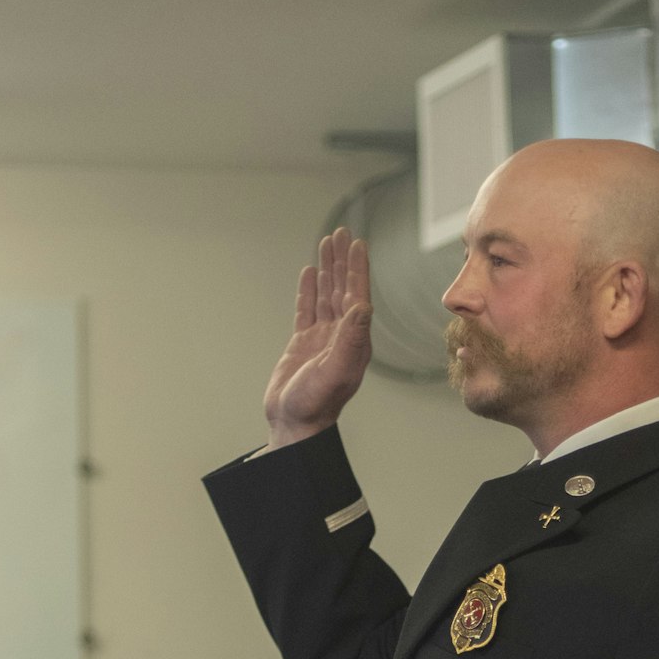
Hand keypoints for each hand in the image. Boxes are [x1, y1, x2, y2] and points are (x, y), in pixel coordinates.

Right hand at [260, 226, 372, 448]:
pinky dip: (309, 291)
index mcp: (355, 341)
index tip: (357, 244)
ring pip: (326, 296)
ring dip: (327, 270)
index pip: (357, 296)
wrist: (295, 425)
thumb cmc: (316, 404)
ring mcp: (322, 340)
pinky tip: (310, 274)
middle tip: (341, 233)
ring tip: (326, 243)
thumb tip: (364, 305)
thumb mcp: (336, 370)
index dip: (357, 269)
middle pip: (343, 289)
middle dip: (342, 261)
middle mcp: (342, 337)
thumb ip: (351, 339)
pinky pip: (307, 310)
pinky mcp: (303, 345)